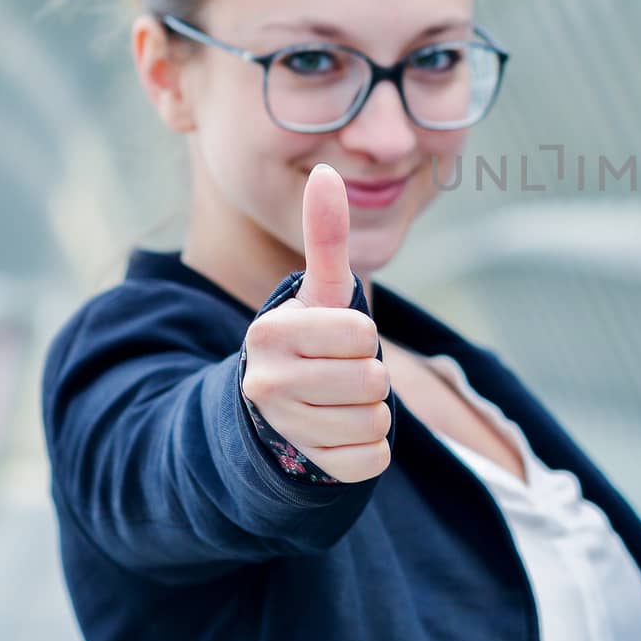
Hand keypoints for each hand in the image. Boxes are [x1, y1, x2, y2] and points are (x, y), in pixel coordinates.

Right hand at [240, 163, 392, 480]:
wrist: (278, 409)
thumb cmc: (312, 339)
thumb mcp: (320, 291)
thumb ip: (325, 234)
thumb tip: (326, 171)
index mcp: (270, 333)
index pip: (361, 334)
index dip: (362, 336)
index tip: (338, 340)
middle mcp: (265, 383)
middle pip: (372, 381)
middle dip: (370, 375)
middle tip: (341, 373)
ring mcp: (283, 431)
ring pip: (374, 422)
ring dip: (370, 412)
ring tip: (339, 402)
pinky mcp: (308, 469)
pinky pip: (371, 462)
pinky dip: (368, 450)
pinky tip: (339, 435)